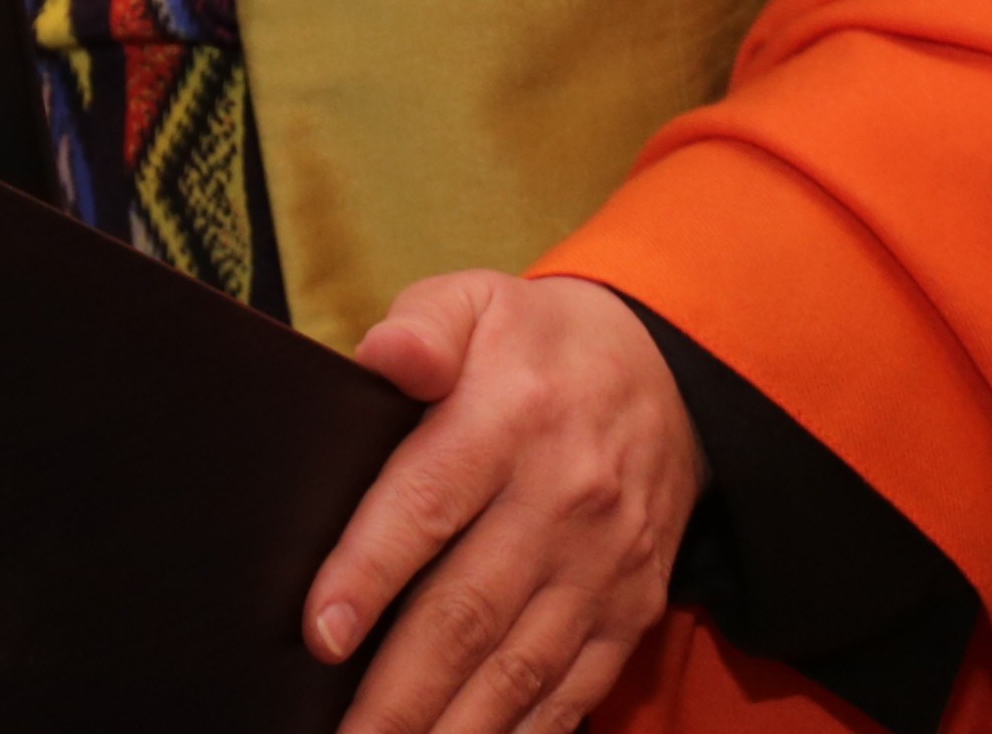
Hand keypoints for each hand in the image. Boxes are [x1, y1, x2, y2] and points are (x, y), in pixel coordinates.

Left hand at [305, 269, 702, 733]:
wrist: (670, 377)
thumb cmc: (535, 345)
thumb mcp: (478, 301)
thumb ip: (424, 326)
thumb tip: (385, 356)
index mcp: (511, 418)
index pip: (430, 502)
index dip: (372, 571)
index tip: (321, 630)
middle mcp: (563, 499)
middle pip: (468, 609)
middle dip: (399, 689)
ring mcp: (602, 566)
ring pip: (518, 667)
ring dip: (454, 727)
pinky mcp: (629, 610)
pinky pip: (574, 688)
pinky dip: (525, 733)